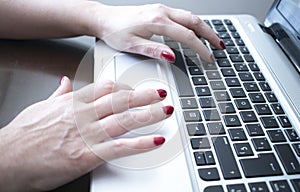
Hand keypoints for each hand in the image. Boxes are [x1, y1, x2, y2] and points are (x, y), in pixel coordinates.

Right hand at [0, 77, 172, 191]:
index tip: (137, 88)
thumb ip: (58, 95)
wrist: (6, 160)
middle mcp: (83, 116)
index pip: (106, 89)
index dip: (126, 88)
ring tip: (166, 109)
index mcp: (73, 103)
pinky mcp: (87, 156)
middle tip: (162, 92)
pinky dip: (140, 143)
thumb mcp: (40, 108)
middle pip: (120, 101)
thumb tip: (66, 82)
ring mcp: (86, 135)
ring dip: (149, 114)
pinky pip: (120, 147)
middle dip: (144, 96)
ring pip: (124, 120)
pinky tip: (155, 140)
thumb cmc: (22, 136)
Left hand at [94, 4, 223, 61]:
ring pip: (190, 16)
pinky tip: (196, 31)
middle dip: (210, 34)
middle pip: (194, 21)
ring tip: (214, 39)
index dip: (200, 48)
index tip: (209, 58)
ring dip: (204, 28)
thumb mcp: (132, 45)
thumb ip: (153, 50)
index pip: (187, 36)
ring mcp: (162, 9)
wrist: (104, 19)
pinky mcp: (159, 11)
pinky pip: (182, 15)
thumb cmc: (115, 32)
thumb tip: (172, 56)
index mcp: (157, 21)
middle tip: (221, 46)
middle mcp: (162, 12)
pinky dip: (194, 24)